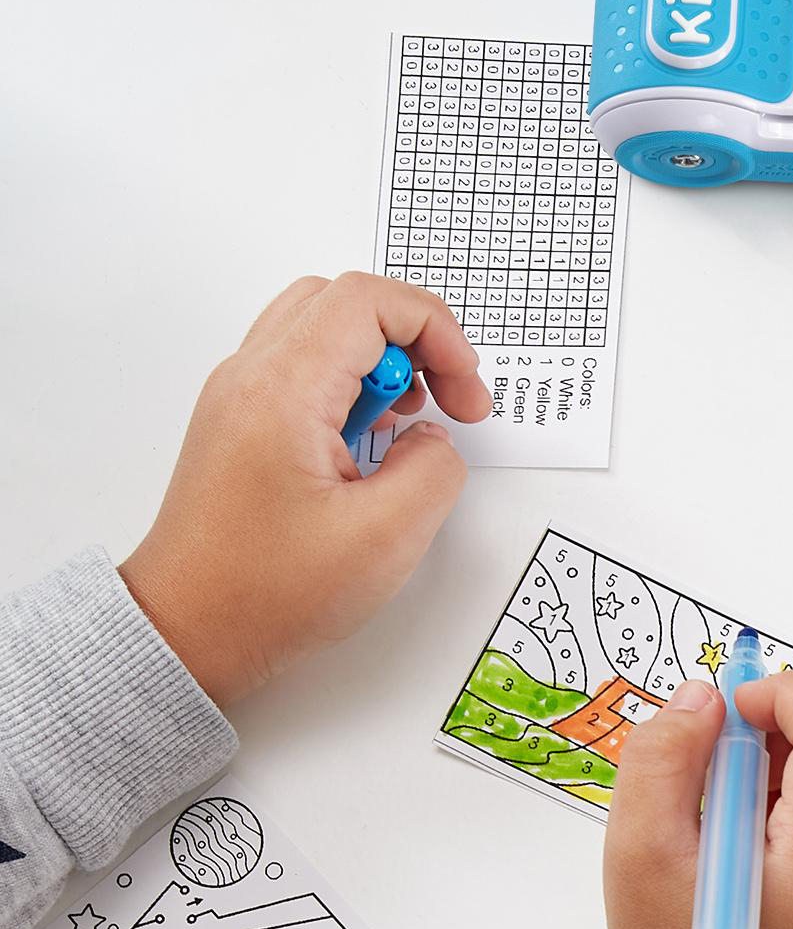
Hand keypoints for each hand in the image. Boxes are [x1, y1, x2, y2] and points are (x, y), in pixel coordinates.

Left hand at [120, 272, 493, 706]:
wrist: (191, 627)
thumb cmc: (268, 591)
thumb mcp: (387, 538)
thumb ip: (434, 470)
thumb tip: (435, 441)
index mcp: (284, 390)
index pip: (369, 302)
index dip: (436, 331)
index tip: (466, 394)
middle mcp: (251, 376)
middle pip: (343, 300)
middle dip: (414, 339)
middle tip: (448, 402)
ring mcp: (239, 395)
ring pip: (320, 328)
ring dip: (381, 361)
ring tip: (406, 428)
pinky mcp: (240, 421)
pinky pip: (301, 368)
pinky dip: (349, 386)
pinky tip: (368, 446)